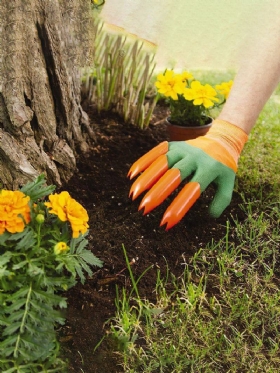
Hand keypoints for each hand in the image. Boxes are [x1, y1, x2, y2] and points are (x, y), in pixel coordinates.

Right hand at [128, 120, 247, 229]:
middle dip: (158, 193)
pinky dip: (143, 163)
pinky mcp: (172, 144)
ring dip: (146, 179)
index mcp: (209, 168)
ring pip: (162, 163)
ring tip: (133, 195)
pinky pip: (155, 153)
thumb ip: (221, 200)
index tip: (166, 223)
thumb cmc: (222, 168)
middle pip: (174, 175)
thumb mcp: (228, 183)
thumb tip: (209, 216)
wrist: (221, 140)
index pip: (192, 190)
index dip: (179, 207)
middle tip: (144, 209)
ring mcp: (182, 149)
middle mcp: (194, 157)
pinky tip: (131, 175)